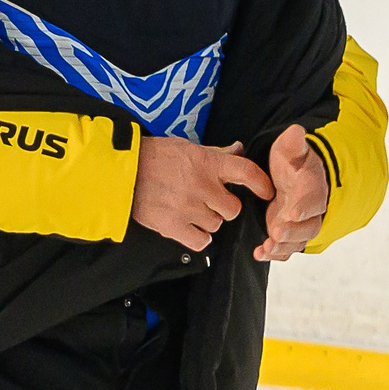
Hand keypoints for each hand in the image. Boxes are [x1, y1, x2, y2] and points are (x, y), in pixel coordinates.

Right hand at [132, 136, 273, 250]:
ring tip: (190, 210)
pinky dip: (198, 237)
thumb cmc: (155, 157)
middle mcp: (202, 186)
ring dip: (208, 221)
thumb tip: (238, 148)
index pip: (247, 172)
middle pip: (233, 209)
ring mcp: (188, 208)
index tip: (267, 192)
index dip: (262, 184)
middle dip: (224, 207)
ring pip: (216, 225)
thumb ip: (216, 154)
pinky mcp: (173, 226)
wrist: (120, 171)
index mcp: (208, 163)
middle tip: (208, 201)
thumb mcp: (187, 148)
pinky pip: (201, 241)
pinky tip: (188, 227)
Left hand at [255, 124, 330, 261]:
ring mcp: (300, 224)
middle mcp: (309, 208)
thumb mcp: (290, 148)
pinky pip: (286, 249)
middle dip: (293, 231)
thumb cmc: (291, 161)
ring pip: (298, 241)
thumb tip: (296, 131)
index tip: (292, 211)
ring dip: (282, 246)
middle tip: (275, 233)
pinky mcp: (289, 234)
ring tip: (266, 247)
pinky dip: (274, 254)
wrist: (291, 175)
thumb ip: (293, 143)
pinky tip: (259, 253)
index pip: (313, 197)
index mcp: (312, 185)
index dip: (304, 205)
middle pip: (309, 225)